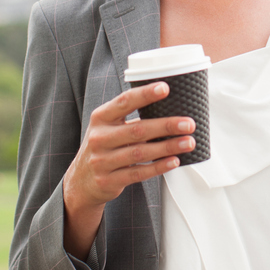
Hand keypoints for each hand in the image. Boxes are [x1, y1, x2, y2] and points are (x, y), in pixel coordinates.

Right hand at [61, 82, 194, 257]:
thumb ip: (128, 116)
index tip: (166, 88)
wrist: (81, 180)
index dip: (145, 95)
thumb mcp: (107, 126)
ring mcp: (103, 160)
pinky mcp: (109, 180)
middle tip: (189, 123)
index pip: (124, 102)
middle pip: (137, 130)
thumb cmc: (103, 146)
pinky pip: (138, 173)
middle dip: (166, 126)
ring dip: (168, 147)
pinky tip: (174, 161)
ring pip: (141, 152)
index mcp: (101, 118)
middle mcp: (100, 137)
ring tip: (188, 142)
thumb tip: (167, 105)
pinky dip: (159, 166)